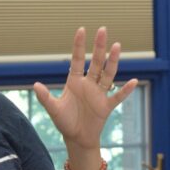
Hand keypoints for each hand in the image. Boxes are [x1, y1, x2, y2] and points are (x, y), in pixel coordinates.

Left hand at [33, 27, 137, 149]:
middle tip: (103, 30)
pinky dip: (125, 90)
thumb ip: (45, 97)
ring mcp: (99, 94)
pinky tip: (133, 81)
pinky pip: (117, 96)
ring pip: (108, 74)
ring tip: (117, 46)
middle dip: (99, 47)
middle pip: (96, 62)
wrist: (77, 139)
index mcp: (75, 82)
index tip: (82, 30)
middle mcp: (89, 84)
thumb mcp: (54, 109)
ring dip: (113, 61)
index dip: (79, 46)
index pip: (78, 60)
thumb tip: (36, 85)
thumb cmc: (65, 122)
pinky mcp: (106, 106)